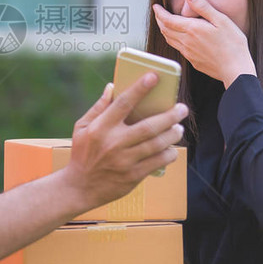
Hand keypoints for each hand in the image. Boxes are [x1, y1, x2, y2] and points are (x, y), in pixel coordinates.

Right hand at [64, 73, 186, 209]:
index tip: (154, 76)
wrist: (80, 187)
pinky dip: (168, 154)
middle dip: (169, 115)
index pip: (123, 103)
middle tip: (182, 108)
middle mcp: (114, 143)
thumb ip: (98, 107)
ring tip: (179, 127)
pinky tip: (172, 148)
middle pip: (148, 126)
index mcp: (100, 128)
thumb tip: (112, 86)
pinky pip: (157, 162)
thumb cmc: (82, 153)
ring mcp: (124, 161)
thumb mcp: (82, 127)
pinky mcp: (133, 176)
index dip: (140, 88)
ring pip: (156, 144)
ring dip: (172, 134)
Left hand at [153, 0, 255, 87]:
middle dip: (159, 20)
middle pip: (165, 30)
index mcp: (192, 29)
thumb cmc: (232, 44)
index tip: (155, 6)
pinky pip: (177, 48)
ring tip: (164, 23)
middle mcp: (186, 41)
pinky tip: (178, 38)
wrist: (235, 70)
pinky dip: (172, 40)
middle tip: (158, 13)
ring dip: (164, 30)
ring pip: (169, 40)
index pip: (168, 19)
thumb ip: (203, 7)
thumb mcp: (221, 20)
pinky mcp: (193, 61)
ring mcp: (188, 53)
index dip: (159, 12)